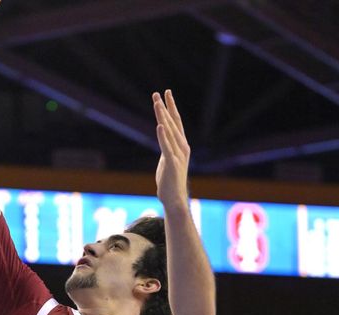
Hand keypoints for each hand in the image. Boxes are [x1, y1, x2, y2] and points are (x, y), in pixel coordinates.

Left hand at [153, 90, 189, 209]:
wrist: (174, 198)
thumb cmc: (169, 179)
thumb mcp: (168, 158)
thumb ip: (167, 146)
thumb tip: (163, 134)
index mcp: (181, 144)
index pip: (176, 121)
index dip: (171, 107)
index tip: (166, 93)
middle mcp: (182, 146)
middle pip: (173, 123)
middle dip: (165, 107)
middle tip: (158, 92)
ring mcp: (178, 155)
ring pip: (169, 132)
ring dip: (163, 117)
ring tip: (157, 104)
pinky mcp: (172, 163)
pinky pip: (166, 147)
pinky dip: (163, 136)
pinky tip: (160, 126)